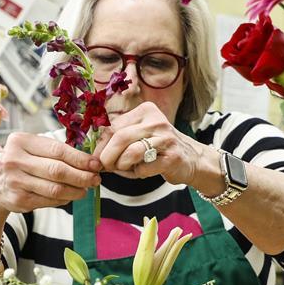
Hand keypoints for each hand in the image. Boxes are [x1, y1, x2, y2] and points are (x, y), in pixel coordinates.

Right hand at [0, 132, 101, 213]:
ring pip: (55, 189)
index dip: (80, 159)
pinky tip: (69, 196)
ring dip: (75, 190)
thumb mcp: (31, 149)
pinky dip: (63, 200)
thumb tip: (89, 163)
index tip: (96, 164)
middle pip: (57, 170)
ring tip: (85, 189)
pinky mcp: (18, 200)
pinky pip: (49, 201)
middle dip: (81, 176)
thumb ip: (54, 152)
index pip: (57, 150)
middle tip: (95, 179)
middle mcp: (14, 160)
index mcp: (20, 141)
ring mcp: (15, 181)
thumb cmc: (21, 163)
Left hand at [93, 102, 207, 183]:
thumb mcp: (137, 135)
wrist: (190, 158)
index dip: (100, 146)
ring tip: (124, 168)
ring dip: (122, 166)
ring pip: (131, 152)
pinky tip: (141, 171)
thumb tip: (93, 154)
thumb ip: (116, 138)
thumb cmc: (157, 148)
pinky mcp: (172, 157)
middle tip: (106, 167)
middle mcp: (156, 120)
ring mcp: (166, 138)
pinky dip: (137, 173)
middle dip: (107, 157)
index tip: (97, 159)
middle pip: (119, 137)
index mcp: (144, 111)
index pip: (112, 127)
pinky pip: (144, 168)